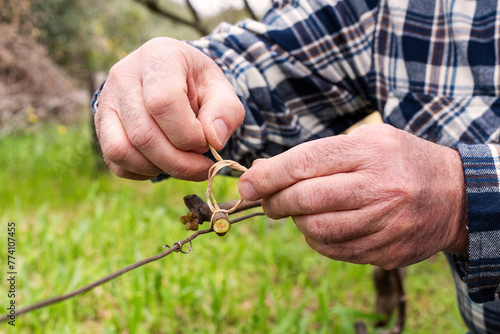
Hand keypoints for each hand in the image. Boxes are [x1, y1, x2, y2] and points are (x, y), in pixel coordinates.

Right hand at [95, 37, 244, 180]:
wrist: (172, 78)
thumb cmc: (198, 84)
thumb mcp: (221, 89)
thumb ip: (226, 112)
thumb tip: (214, 140)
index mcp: (158, 57)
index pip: (163, 103)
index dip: (188, 134)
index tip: (207, 142)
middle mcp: (123, 76)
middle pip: (143, 134)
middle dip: (179, 162)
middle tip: (202, 165)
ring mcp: (106, 101)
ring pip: (122, 151)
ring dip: (159, 169)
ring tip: (183, 163)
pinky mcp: (100, 126)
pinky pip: (116, 161)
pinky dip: (143, 172)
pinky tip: (164, 162)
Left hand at [238, 124, 467, 268]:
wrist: (455, 195)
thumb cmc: (400, 161)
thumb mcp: (368, 140)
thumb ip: (319, 154)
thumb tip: (265, 170)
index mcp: (370, 152)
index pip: (305, 162)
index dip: (268, 174)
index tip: (247, 183)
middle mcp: (379, 187)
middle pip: (306, 198)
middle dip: (274, 201)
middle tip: (266, 201)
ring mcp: (385, 223)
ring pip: (317, 229)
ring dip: (296, 221)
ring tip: (296, 211)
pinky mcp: (387, 250)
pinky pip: (335, 250)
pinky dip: (316, 240)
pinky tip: (319, 226)